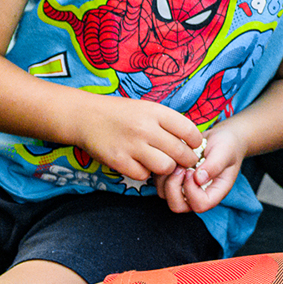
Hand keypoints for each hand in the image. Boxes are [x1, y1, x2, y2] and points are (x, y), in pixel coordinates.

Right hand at [62, 93, 201, 182]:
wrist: (86, 116)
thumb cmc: (121, 113)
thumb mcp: (147, 108)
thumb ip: (168, 123)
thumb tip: (192, 141)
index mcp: (156, 112)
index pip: (189, 131)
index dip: (196, 142)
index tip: (193, 146)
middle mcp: (145, 128)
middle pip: (180, 153)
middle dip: (186, 160)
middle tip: (183, 161)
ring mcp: (131, 145)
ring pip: (165, 167)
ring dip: (165, 168)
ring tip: (160, 162)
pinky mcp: (118, 160)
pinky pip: (143, 175)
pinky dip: (144, 172)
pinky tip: (140, 164)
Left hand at [155, 122, 246, 213]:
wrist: (221, 138)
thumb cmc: (227, 145)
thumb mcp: (225, 151)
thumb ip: (214, 165)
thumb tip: (198, 179)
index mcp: (214, 193)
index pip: (200, 205)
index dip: (192, 191)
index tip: (192, 170)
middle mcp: (198, 195)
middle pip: (178, 206)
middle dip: (174, 186)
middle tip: (181, 167)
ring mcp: (184, 189)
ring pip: (165, 195)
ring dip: (166, 178)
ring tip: (177, 161)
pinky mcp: (174, 180)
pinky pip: (159, 183)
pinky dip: (161, 171)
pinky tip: (171, 158)